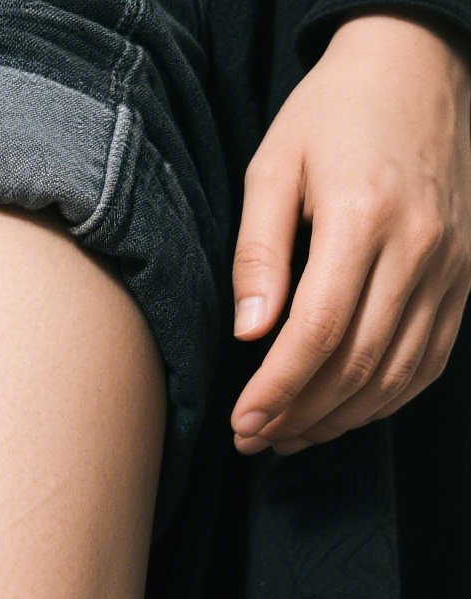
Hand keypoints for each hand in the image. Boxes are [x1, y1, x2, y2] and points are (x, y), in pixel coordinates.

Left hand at [229, 9, 470, 455]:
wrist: (419, 64)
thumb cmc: (332, 115)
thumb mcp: (272, 170)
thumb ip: (257, 253)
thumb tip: (248, 332)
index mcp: (365, 217)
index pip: (320, 331)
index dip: (278, 388)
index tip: (243, 420)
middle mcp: (420, 247)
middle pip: (359, 363)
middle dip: (299, 415)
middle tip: (251, 439)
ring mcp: (452, 264)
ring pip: (397, 372)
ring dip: (339, 419)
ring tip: (286, 437)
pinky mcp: (465, 275)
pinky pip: (429, 359)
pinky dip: (385, 399)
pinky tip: (341, 414)